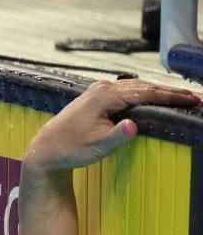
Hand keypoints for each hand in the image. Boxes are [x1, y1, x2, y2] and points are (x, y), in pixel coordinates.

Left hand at [22, 79, 200, 172]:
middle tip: (195, 99)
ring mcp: (99, 90)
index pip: (147, 93)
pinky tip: (157, 98)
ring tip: (182, 98)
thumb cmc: (70, 148)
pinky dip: (146, 94)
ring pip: (137, 87)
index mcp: (105, 96)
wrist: (47, 148)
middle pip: (145, 86)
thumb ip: (118, 135)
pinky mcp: (98, 96)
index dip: (172, 97)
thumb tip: (133, 126)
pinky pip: (128, 91)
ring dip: (160, 92)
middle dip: (171, 93)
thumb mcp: (97, 146)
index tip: (193, 100)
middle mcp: (103, 88)